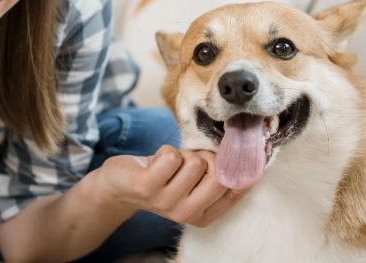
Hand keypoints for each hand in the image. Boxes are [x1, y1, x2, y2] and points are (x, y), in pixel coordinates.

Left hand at [99, 145, 248, 227]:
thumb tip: (247, 151)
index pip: (235, 188)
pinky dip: (165, 151)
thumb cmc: (161, 177)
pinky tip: (155, 163)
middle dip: (205, 157)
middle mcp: (187, 214)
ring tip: (168, 164)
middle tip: (187, 161)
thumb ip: (216, 173)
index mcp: (203, 215)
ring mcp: (166, 203)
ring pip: (194, 162)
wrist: (118, 185)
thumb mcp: (192, 181)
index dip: (236, 164)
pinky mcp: (147, 187)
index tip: (230, 150)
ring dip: (181, 154)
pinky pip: (171, 157)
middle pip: (218, 174)